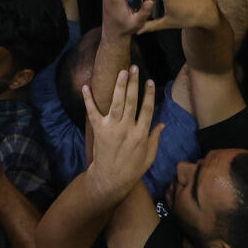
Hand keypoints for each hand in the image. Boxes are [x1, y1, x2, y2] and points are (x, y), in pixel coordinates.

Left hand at [82, 68, 162, 196]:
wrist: (110, 180)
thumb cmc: (132, 169)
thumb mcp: (149, 156)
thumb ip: (155, 138)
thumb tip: (162, 123)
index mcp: (141, 134)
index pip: (147, 109)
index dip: (149, 94)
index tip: (149, 80)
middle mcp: (127, 129)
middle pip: (132, 102)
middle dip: (134, 83)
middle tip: (134, 67)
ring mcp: (112, 129)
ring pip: (117, 104)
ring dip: (119, 86)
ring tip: (122, 71)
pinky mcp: (99, 130)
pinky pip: (92, 112)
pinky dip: (88, 100)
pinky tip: (85, 86)